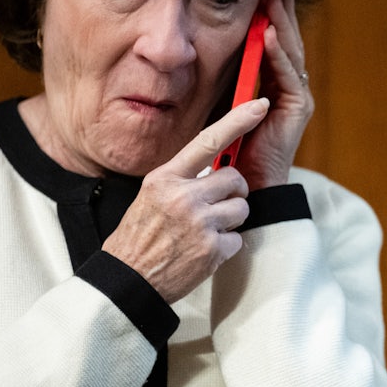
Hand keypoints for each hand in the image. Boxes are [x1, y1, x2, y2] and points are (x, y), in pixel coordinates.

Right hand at [102, 98, 269, 303]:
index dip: (237, 121)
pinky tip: (203, 251)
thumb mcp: (151, 195)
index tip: (259, 105)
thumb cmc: (139, 236)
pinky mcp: (212, 250)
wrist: (128, 280)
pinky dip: (226, 246)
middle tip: (215, 204)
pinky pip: (238, 238)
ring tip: (206, 230)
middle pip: (235, 178)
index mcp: (165, 178)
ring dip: (231, 219)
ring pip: (241, 208)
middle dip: (232, 191)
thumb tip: (216, 166)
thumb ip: (182, 178)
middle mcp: (184, 197)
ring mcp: (200, 224)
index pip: (208, 141)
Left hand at [237, 0, 313, 190]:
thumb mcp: (231, 107)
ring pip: (290, 51)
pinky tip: (267, 33)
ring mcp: (297, 97)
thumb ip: (235, 82)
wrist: (251, 187)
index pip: (276, 41)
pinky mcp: (297, 109)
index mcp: (278, 85)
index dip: (273, 13)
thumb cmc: (237, 151)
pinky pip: (286, 75)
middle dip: (283, 7)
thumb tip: (217, 53)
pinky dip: (276, 53)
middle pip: (288, 39)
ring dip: (281, 21)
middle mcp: (292, 87)